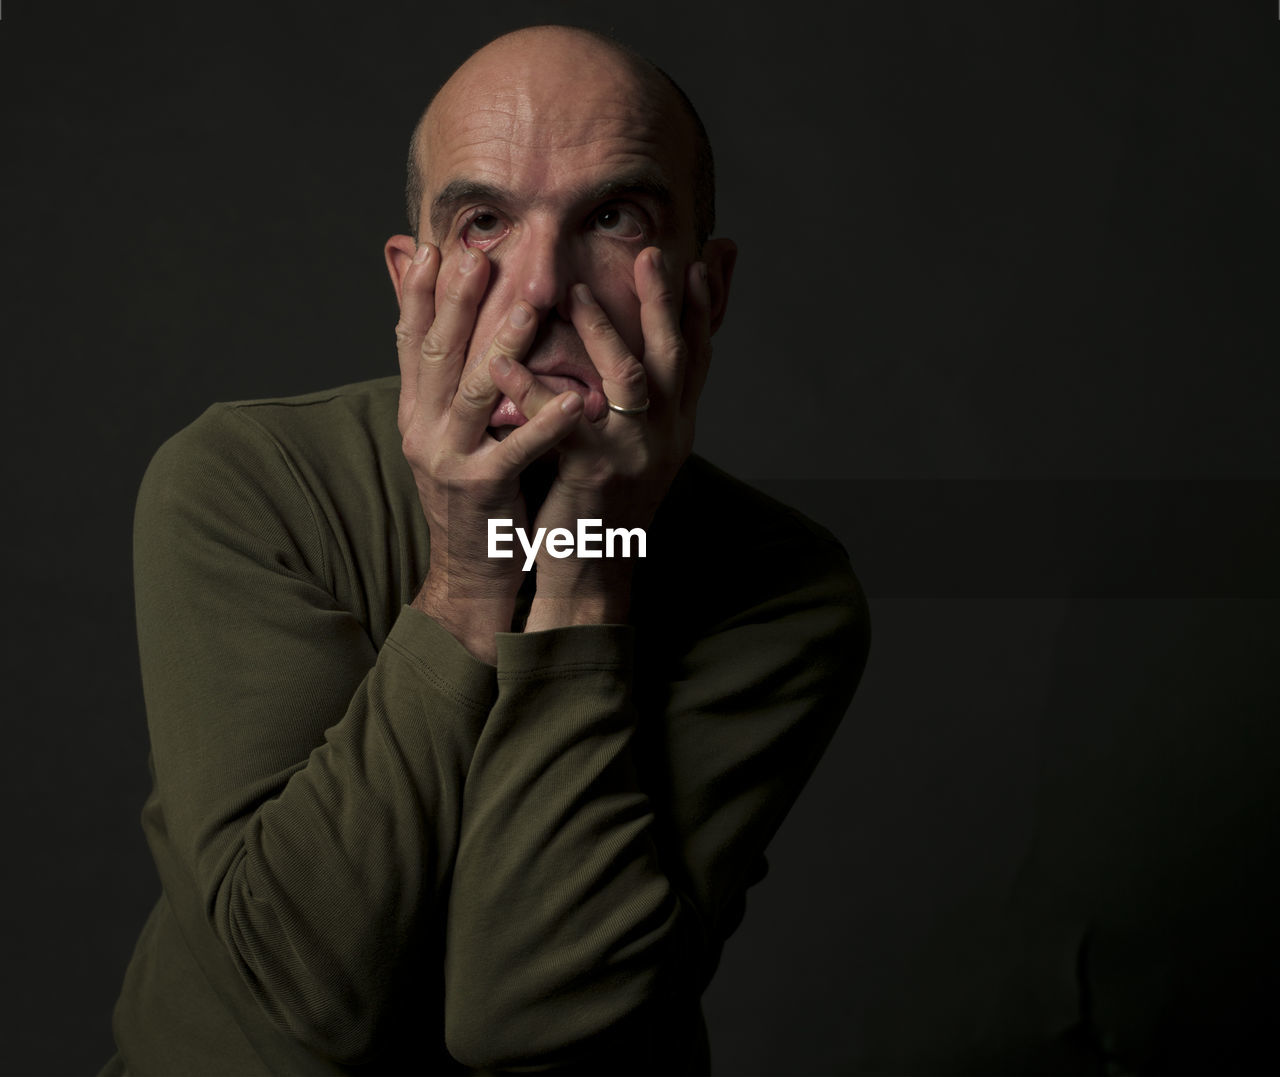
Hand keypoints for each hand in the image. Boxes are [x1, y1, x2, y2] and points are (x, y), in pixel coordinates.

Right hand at [394, 243, 583, 660]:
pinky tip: (571, 400)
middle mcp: (423, 429)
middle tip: (477, 254)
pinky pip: (515, 451)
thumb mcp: (449, 430)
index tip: (430, 243)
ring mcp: (449, 460)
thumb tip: (444, 351)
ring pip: (473, 394)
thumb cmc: (474, 490)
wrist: (470, 569)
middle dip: (454, 301)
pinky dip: (542, 424)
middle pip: (437, 354)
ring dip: (499, 348)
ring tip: (527, 308)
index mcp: (417, 409)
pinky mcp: (482, 491)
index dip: (416, 292)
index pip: (411, 340)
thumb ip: (449, 378)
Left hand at [517, 246, 714, 628]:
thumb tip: (626, 354)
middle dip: (664, 301)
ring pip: (630, 381)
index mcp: (676, 426)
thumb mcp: (631, 449)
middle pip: (675, 356)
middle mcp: (667, 437)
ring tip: (572, 291)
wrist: (593, 575)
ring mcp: (635, 455)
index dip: (702, 307)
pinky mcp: (595, 476)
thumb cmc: (602, 506)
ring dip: (602, 331)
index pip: (697, 356)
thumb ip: (634, 403)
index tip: (706, 258)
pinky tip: (501, 361)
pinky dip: (530, 389)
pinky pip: (564, 424)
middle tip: (652, 253)